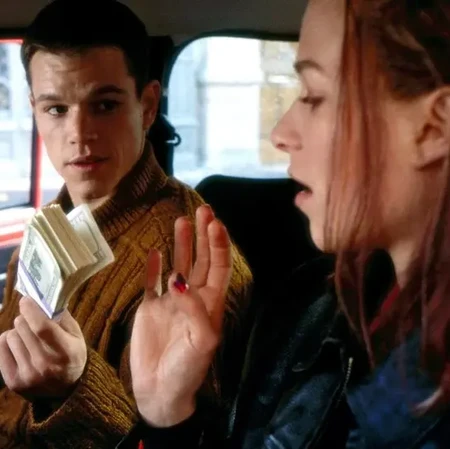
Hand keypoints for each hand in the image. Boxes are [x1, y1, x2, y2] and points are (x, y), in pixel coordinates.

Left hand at [0, 297, 86, 400]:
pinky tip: (21, 347)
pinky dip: (9, 342)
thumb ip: (62, 317)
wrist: (66, 390)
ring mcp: (28, 375)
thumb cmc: (72, 356)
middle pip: (22, 327)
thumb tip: (43, 298)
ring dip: (18, 332)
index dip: (31, 310)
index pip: (42, 327)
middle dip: (27, 318)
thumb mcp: (76, 336)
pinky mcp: (13, 382)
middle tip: (34, 321)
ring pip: (10, 335)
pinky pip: (1, 347)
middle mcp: (45, 365)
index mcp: (66, 351)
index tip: (27, 299)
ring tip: (30, 339)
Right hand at [130, 205, 231, 426]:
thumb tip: (179, 279)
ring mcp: (171, 301)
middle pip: (201, 259)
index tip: (215, 222)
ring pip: (179, 264)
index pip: (218, 266)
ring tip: (181, 221)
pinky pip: (152, 282)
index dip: (219, 244)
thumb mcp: (202, 341)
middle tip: (202, 210)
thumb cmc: (187, 369)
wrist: (160, 391)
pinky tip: (156, 251)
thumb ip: (194, 308)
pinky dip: (154, 266)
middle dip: (203, 235)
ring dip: (181, 244)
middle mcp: (193, 297)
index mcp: (210, 303)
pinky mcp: (150, 308)